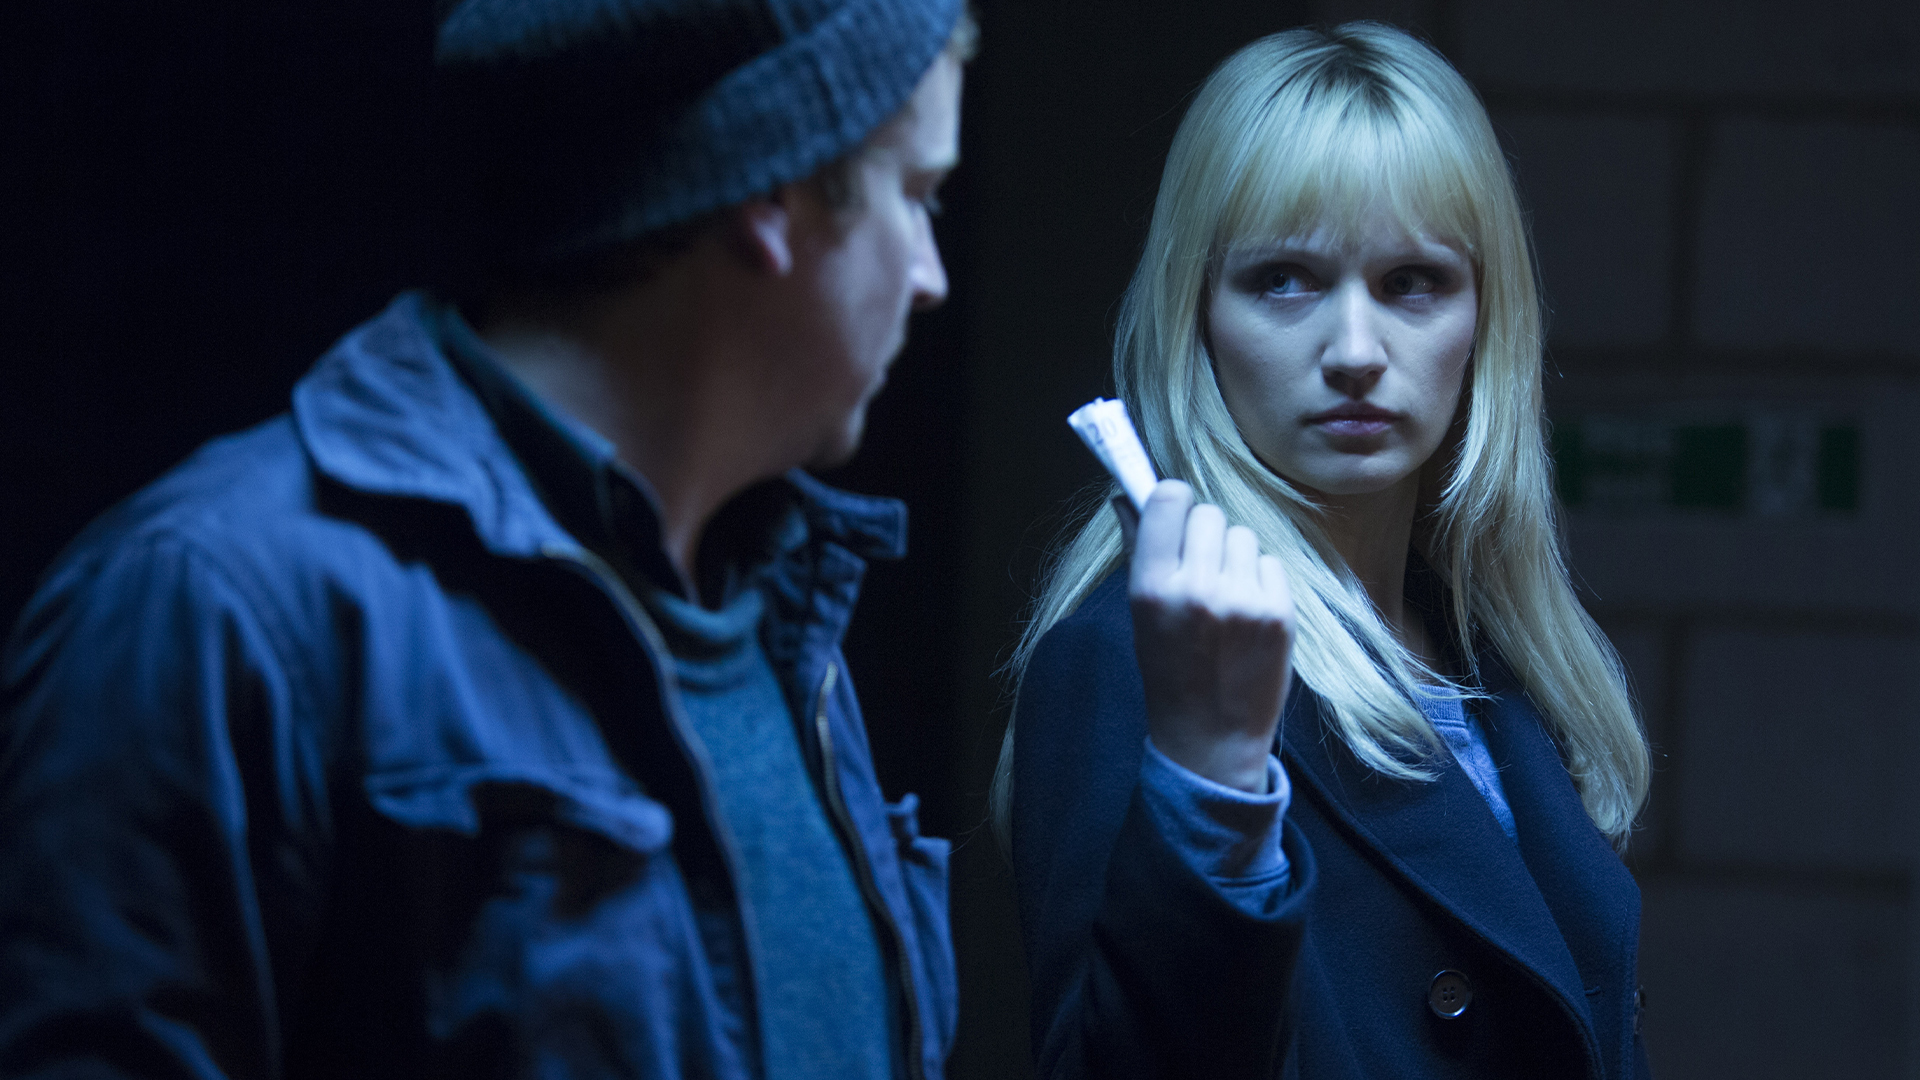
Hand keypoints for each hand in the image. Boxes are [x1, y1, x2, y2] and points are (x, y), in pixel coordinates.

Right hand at [1128, 480, 1294, 792]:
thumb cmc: (1169, 671)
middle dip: (1204, 535)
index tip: (1174, 519)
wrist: (1211, 737)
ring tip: (1225, 595)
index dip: (1173, 503)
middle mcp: (1197, 589)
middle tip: (1199, 568)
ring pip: (1243, 536)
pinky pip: (1270, 563)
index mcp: (1152, 588)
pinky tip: (1248, 612)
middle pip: (1209, 514)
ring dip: (1233, 557)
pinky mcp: (1280, 613)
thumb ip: (1138, 550)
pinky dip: (1260, 580)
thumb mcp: (1140, 614)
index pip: (1169, 499)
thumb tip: (1127, 496)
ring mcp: (1243, 600)